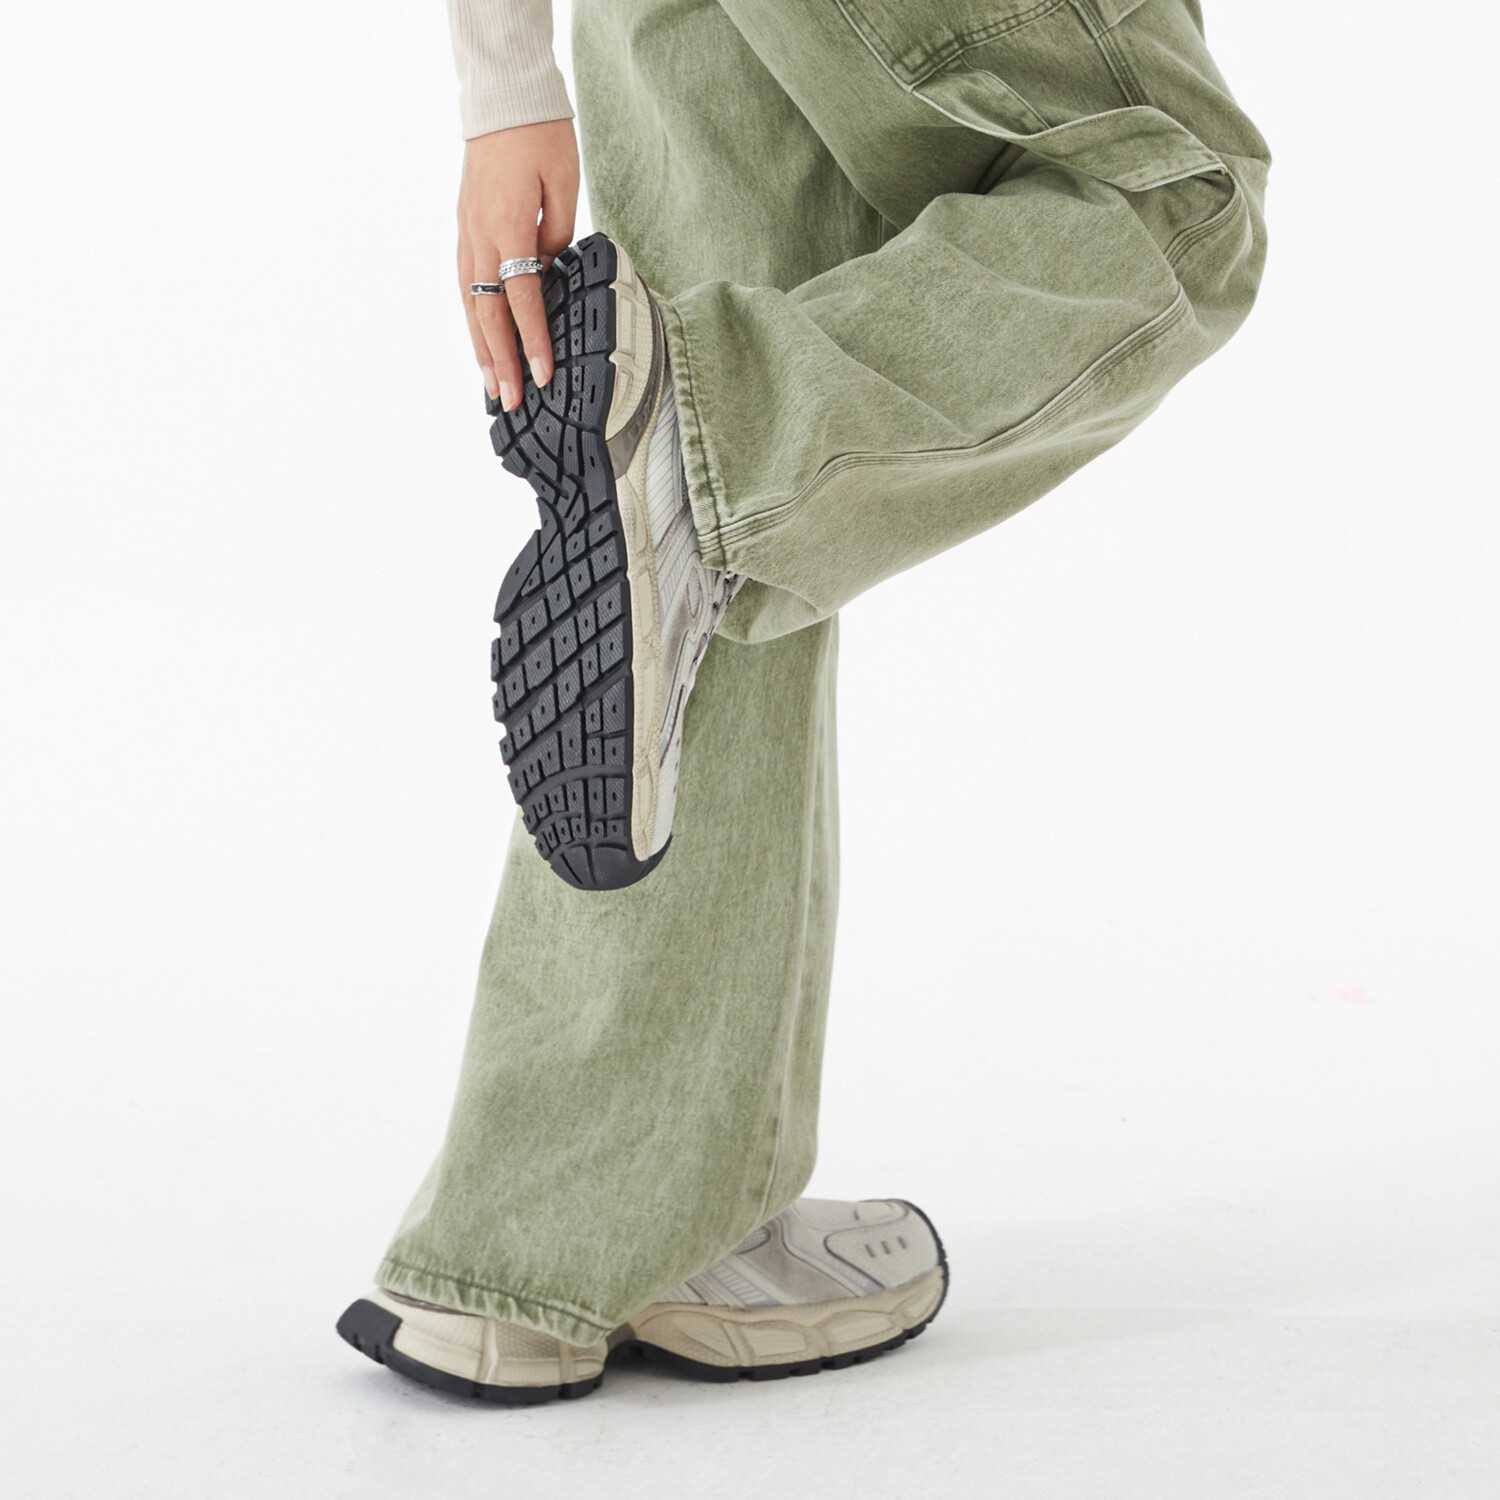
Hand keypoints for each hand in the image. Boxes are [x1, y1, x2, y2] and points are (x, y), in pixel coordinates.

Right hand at [458, 118, 579, 409]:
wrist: (503, 96)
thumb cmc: (539, 135)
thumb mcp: (563, 185)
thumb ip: (557, 238)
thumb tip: (550, 277)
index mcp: (506, 226)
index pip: (522, 297)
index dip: (533, 339)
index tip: (543, 374)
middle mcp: (479, 236)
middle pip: (489, 312)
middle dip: (502, 361)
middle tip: (513, 401)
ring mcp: (466, 233)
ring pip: (470, 304)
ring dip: (482, 349)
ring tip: (492, 387)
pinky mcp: (464, 229)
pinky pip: (465, 286)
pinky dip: (472, 319)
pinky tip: (480, 342)